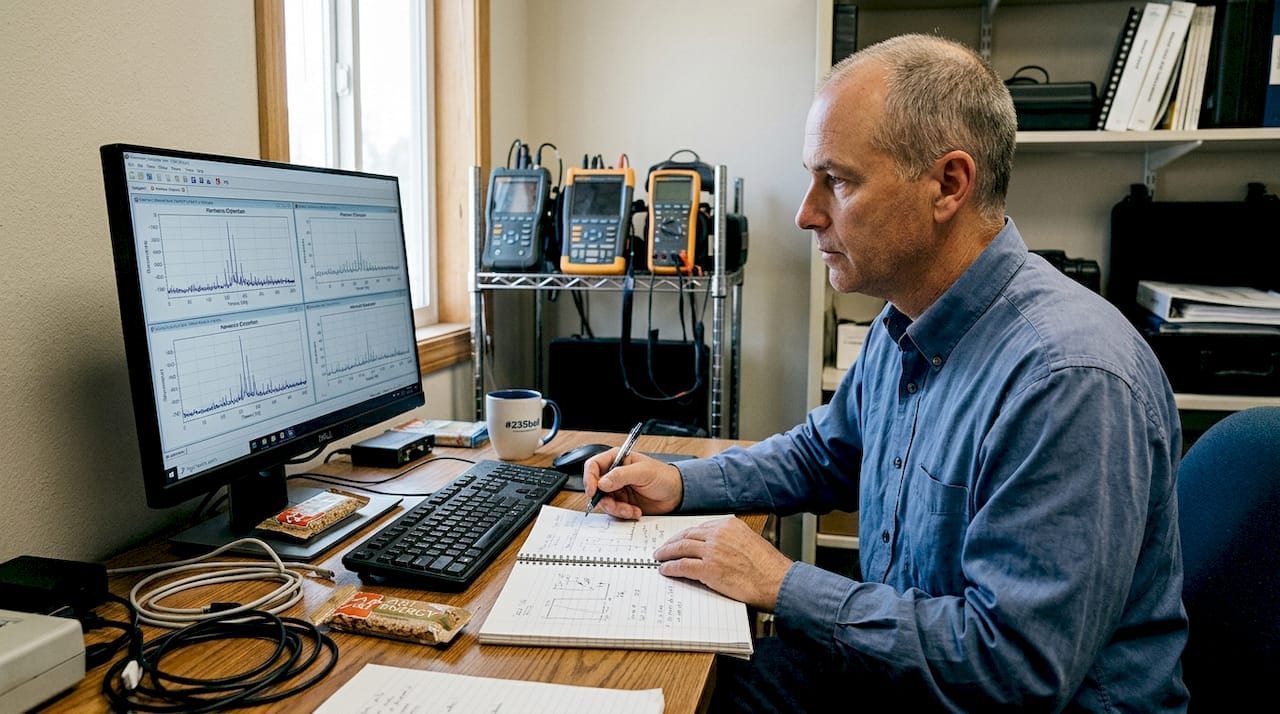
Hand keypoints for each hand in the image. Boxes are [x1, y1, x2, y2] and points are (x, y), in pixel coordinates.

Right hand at [583, 450, 682, 518]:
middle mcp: (614, 474)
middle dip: (604, 499)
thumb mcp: (643, 472)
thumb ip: (621, 475)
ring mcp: (617, 490)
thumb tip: (602, 482)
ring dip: (616, 509)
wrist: (676, 494)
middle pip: (595, 487)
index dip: (589, 478)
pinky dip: (623, 514)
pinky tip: (635, 512)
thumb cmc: (663, 476)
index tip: (593, 490)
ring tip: (631, 509)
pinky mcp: (622, 503)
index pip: (593, 465)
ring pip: (604, 502)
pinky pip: (614, 511)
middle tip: (615, 505)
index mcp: (617, 459)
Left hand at [653, 516, 791, 611]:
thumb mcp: (749, 541)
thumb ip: (730, 540)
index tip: (677, 539)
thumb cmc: (768, 567)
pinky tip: (665, 570)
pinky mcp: (708, 569)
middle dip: (672, 542)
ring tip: (659, 558)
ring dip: (667, 554)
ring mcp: (712, 551)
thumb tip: (714, 547)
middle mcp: (718, 534)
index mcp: (728, 525)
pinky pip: (682, 566)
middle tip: (662, 548)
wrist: (776, 581)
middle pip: (686, 536)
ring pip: (681, 549)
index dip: (684, 534)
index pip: (698, 527)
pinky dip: (671, 568)